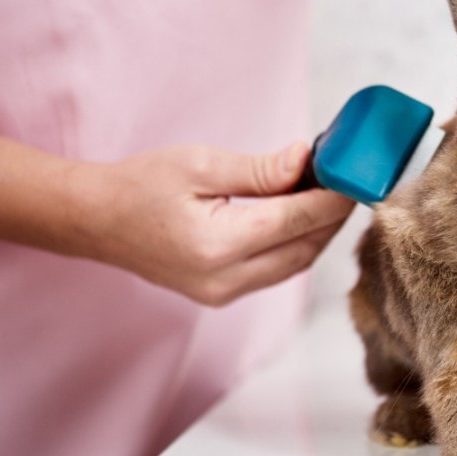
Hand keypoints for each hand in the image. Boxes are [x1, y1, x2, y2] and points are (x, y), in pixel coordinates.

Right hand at [81, 142, 353, 304]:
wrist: (97, 220)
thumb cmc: (141, 184)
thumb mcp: (200, 164)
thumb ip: (260, 170)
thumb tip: (306, 161)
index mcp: (218, 244)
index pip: (297, 219)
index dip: (334, 197)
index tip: (358, 175)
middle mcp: (225, 279)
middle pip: (305, 248)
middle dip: (334, 216)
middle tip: (350, 182)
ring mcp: (224, 293)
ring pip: (296, 264)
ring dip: (319, 232)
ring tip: (331, 196)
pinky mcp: (223, 295)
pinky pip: (277, 271)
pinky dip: (297, 244)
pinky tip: (303, 217)